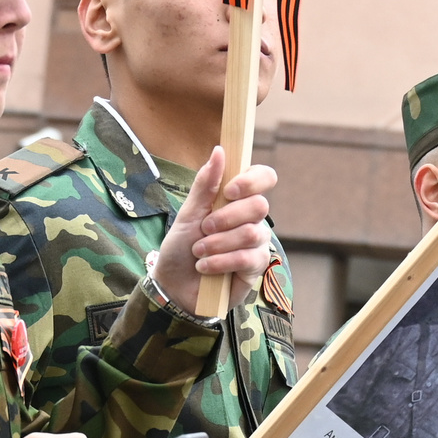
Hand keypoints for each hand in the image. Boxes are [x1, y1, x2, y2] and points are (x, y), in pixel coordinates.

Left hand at [150, 151, 276, 306]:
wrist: (173, 286)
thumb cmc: (180, 248)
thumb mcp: (188, 213)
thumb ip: (206, 184)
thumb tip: (220, 150)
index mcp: (237, 200)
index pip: (264, 177)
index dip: (251, 180)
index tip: (229, 191)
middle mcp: (252, 219)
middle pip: (259, 206)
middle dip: (226, 218)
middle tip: (203, 229)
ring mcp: (256, 244)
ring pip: (252, 233)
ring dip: (219, 243)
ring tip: (199, 251)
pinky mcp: (255, 268)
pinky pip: (248, 258)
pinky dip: (221, 262)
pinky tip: (205, 267)